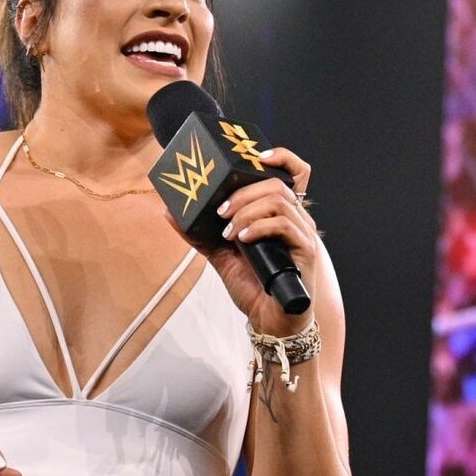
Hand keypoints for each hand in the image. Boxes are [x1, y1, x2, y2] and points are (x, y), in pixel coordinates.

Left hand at [166, 146, 318, 336]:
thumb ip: (200, 235)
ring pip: (279, 201)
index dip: (281, 157)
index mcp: (280, 214)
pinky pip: (283, 226)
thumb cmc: (253, 286)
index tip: (256, 156)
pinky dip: (258, 228)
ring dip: (247, 211)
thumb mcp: (221, 256)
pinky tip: (241, 239)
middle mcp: (296, 218)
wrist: (268, 319)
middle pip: (276, 184)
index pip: (294, 173)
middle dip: (243, 193)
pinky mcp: (305, 250)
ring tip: (228, 231)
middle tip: (221, 212)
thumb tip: (170, 214)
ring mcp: (302, 233)